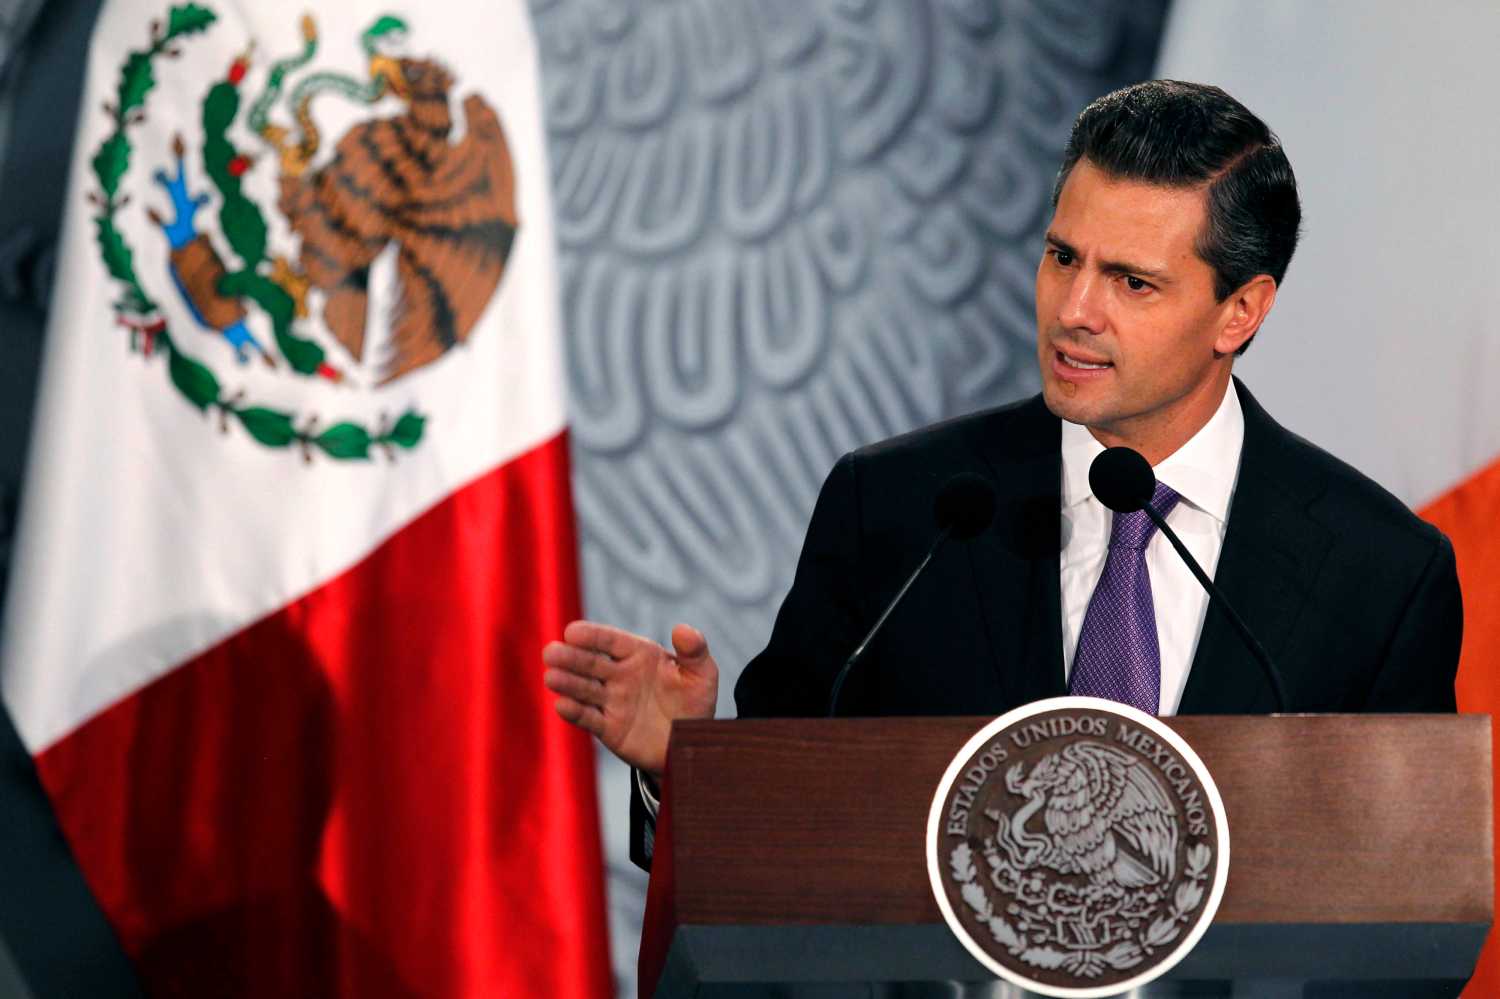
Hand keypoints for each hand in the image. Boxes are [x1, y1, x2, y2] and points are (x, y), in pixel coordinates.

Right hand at [542, 621, 718, 776]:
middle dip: (570, 658)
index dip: (592, 636)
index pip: (611, 641)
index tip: (571, 631)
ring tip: (551, 677)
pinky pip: (589, 718)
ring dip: (567, 683)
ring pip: (584, 689)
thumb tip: (682, 629)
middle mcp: (620, 675)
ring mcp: (612, 701)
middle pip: (591, 663)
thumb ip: (695, 651)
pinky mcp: (609, 728)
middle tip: (551, 652)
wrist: (691, 744)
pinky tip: (562, 705)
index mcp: (639, 655)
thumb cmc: (695, 702)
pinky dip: (574, 712)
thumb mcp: (703, 674)